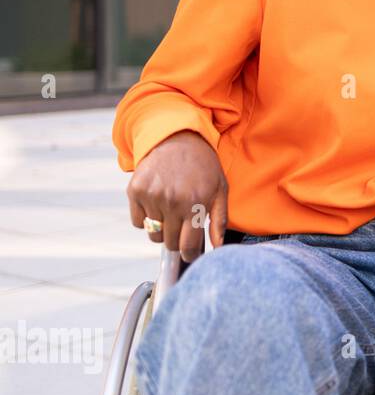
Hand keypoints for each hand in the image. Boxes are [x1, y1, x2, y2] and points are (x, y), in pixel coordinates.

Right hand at [126, 130, 228, 262]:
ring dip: (162, 229)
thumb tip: (219, 247)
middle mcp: (172, 202)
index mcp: (195, 204)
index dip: (190, 255)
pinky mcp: (135, 190)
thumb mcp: (220, 190)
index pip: (188, 246)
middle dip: (177, 240)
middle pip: (170, 243)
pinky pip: (137, 222)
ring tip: (171, 211)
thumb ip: (219, 221)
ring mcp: (151, 196)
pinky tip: (157, 203)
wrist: (177, 139)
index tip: (190, 254)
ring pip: (153, 234)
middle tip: (183, 226)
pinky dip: (146, 218)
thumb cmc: (203, 167)